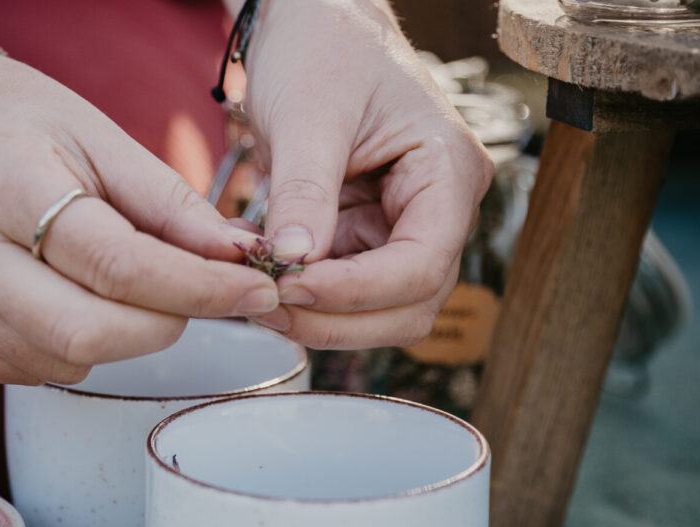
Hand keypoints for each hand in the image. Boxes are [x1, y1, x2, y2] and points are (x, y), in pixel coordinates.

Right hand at [0, 43, 279, 384]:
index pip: (118, 267)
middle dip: (162, 327)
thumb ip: (172, 207)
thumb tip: (237, 264)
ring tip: (120, 288)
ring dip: (119, 339)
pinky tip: (70, 301)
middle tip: (189, 298)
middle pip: (87, 334)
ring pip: (62, 362)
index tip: (252, 292)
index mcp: (1, 182)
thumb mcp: (103, 138)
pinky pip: (29, 369)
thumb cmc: (20, 126)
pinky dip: (72, 348)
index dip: (197, 290)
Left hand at [240, 0, 494, 349]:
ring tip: (257, 289)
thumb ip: (305, 191)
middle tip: (266, 306)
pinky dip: (303, 296)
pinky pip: (343, 294)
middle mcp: (439, 213)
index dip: (356, 293)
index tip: (290, 288)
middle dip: (337, 319)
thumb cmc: (324, 49)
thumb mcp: (310, 115)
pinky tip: (261, 272)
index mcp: (448, 173)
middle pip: (407, 307)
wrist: (312, 29)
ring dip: (318, 317)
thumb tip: (294, 264)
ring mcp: (404, 232)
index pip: (421, 266)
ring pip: (377, 314)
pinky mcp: (366, 242)